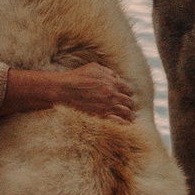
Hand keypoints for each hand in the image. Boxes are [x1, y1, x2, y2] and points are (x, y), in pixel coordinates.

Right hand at [1, 62, 136, 122]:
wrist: (63, 90)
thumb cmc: (76, 77)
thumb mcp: (93, 67)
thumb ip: (107, 71)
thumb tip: (115, 76)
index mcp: (112, 83)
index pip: (127, 90)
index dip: (128, 93)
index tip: (127, 96)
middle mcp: (112, 95)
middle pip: (128, 102)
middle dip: (130, 105)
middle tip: (130, 108)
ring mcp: (107, 107)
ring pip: (126, 113)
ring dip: (129, 116)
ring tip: (131, 118)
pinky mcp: (100, 117)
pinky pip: (118, 123)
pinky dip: (124, 125)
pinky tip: (126, 126)